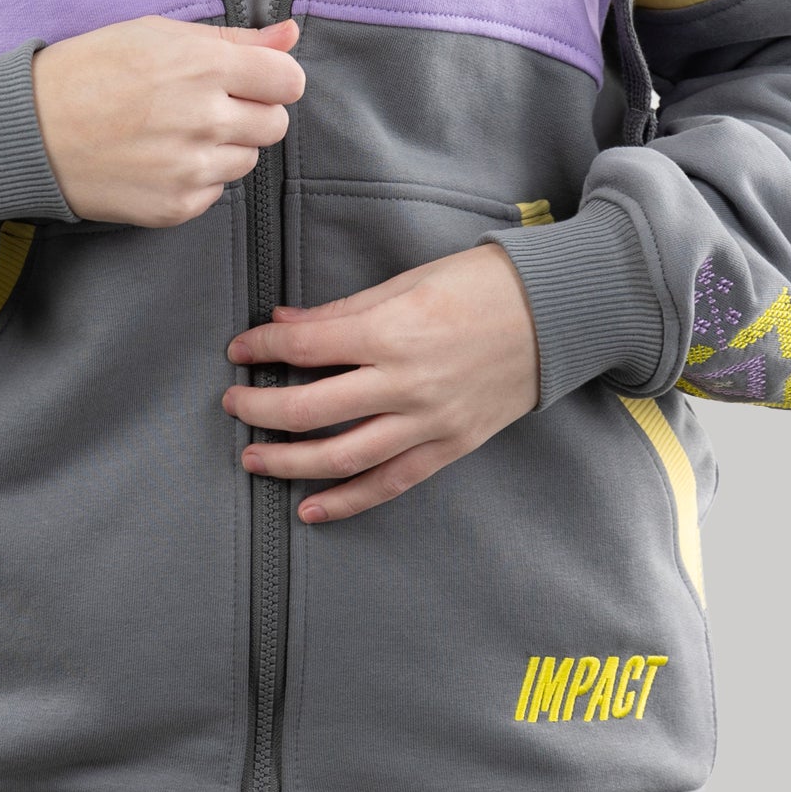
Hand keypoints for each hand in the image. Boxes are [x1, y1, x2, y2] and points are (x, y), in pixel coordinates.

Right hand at [31, 14, 305, 226]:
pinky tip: (158, 159)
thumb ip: (233, 38)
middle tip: (204, 104)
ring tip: (174, 131)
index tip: (250, 79)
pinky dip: (196, 178)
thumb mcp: (157, 34)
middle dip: (250, 113)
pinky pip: (215, 192)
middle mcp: (205, 120)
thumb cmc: (90, 70)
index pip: (289, 80)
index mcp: (204, 67)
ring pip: (248, 160)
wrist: (29, 130)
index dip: (272, 77)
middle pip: (276, 124)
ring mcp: (191, 168)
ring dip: (224, 147)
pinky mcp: (176, 207)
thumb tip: (291, 33)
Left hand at [222, 242, 540, 520]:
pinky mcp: (450, 446)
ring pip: (344, 456)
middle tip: (233, 405)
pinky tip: (310, 510)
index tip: (238, 350)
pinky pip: (390, 483)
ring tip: (253, 459)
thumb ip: (343, 310)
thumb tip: (284, 322)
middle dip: (261, 409)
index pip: (306, 346)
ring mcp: (429, 421)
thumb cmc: (481, 284)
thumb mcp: (407, 281)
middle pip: (312, 408)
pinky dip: (348, 501)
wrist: (557, 313)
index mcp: (392, 330)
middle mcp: (406, 383)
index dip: (262, 347)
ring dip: (290, 462)